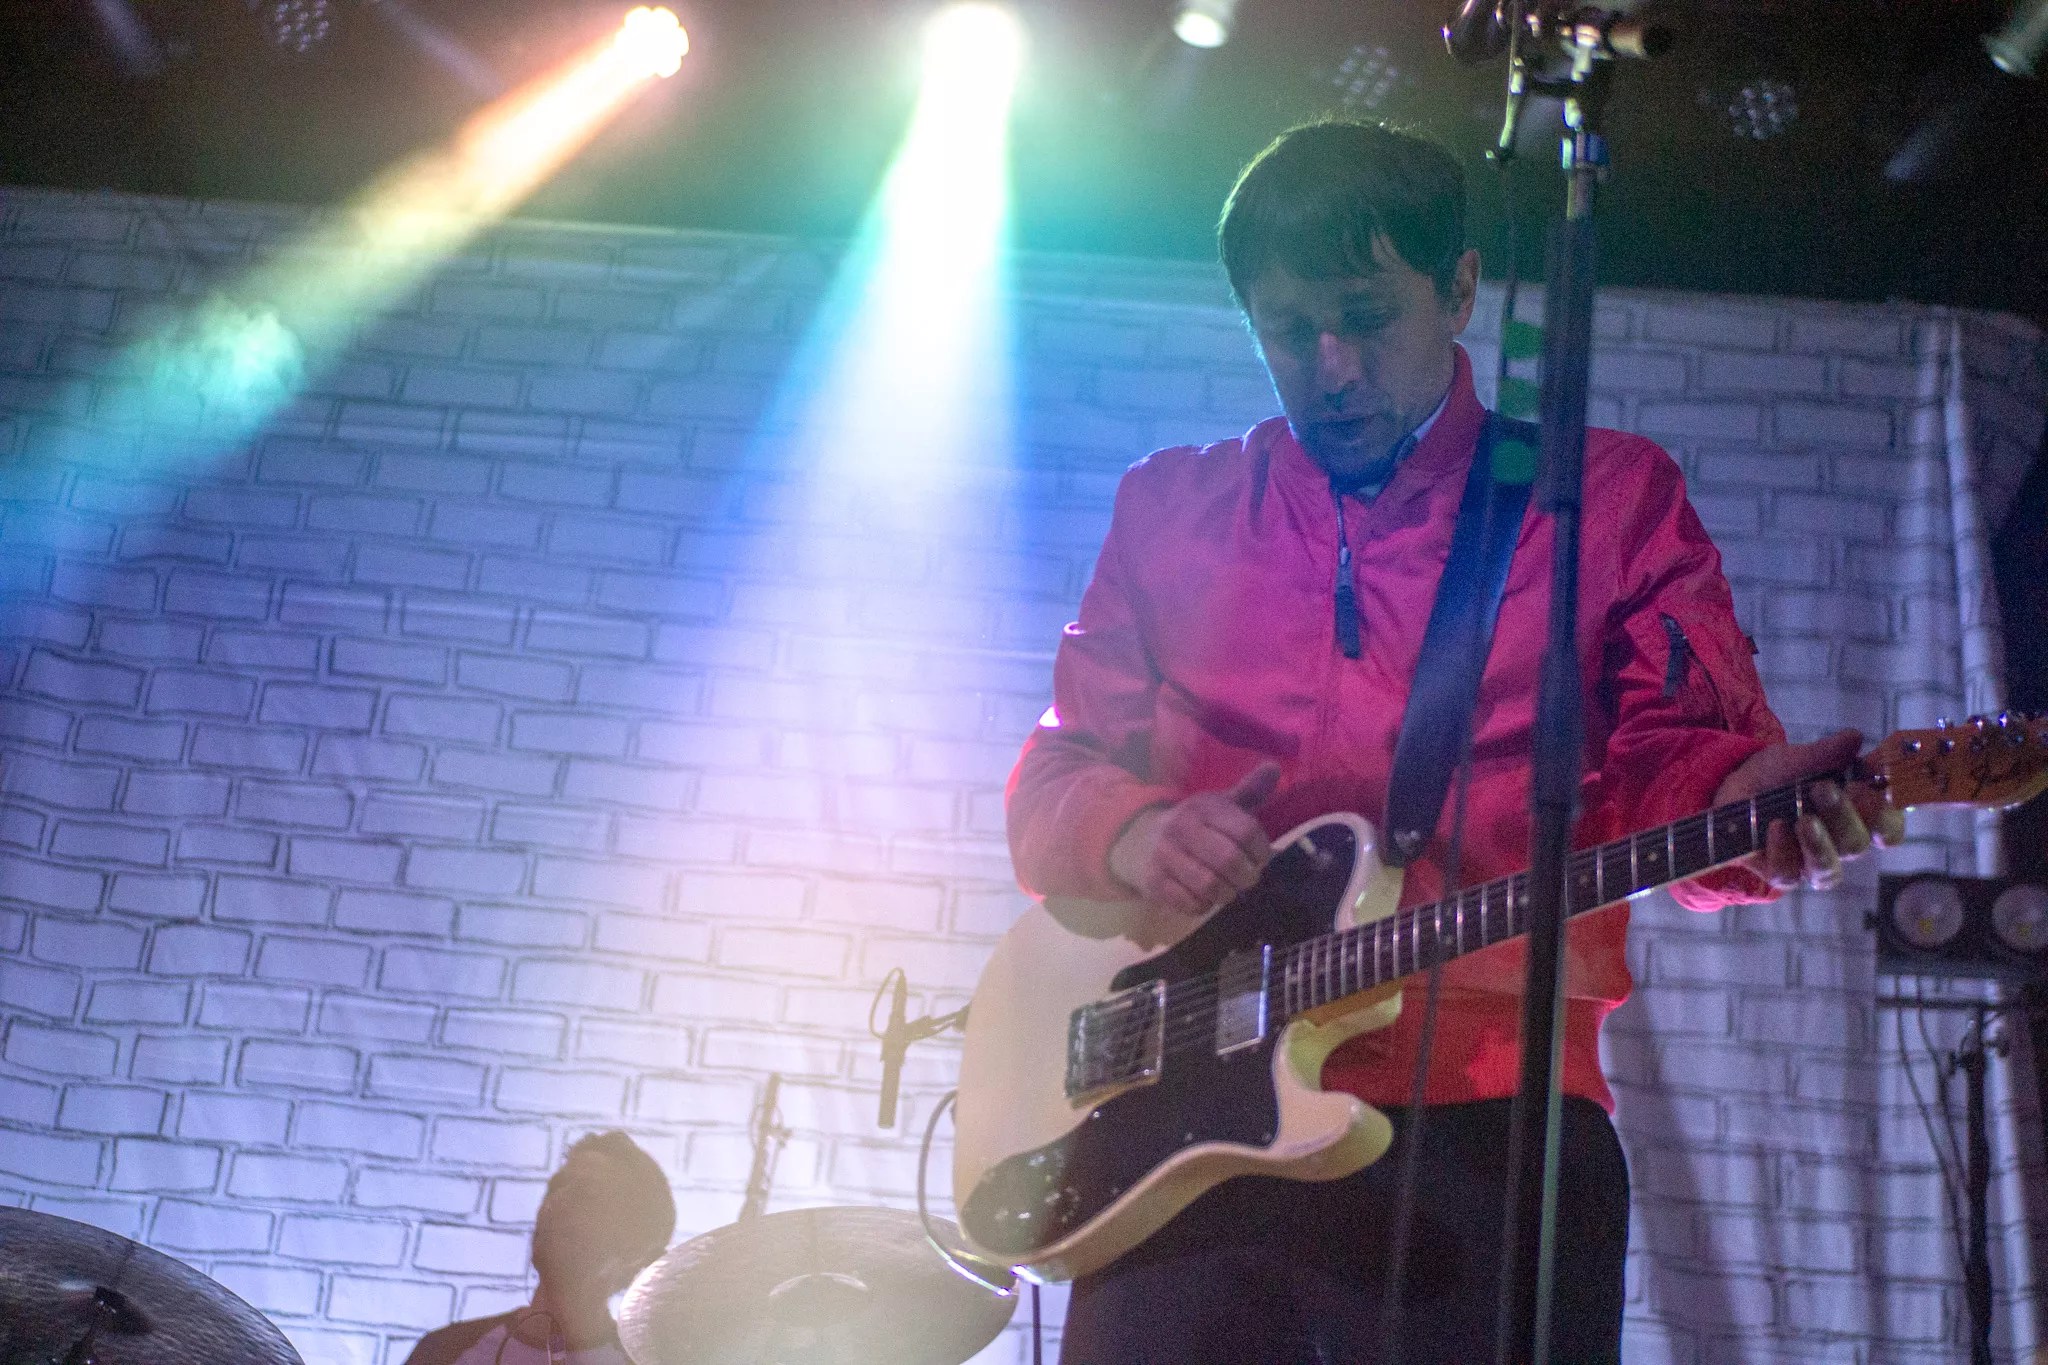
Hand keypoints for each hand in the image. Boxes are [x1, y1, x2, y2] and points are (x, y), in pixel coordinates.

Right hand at [1108, 763, 1280, 916]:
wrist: (1138, 841)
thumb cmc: (1193, 825)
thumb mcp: (1219, 805)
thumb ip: (1250, 790)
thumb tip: (1274, 768)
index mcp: (1203, 807)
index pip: (1245, 830)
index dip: (1262, 850)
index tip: (1261, 857)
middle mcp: (1182, 827)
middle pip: (1229, 860)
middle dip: (1247, 875)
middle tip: (1248, 878)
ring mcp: (1165, 855)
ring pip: (1210, 885)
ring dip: (1227, 893)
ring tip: (1229, 889)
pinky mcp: (1154, 881)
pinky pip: (1191, 903)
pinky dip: (1204, 905)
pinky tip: (1205, 896)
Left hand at [1712, 729, 1903, 890]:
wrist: (1734, 787)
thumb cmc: (1780, 774)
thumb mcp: (1799, 758)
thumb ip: (1827, 753)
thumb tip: (1853, 738)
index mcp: (1858, 816)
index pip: (1888, 829)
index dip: (1889, 816)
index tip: (1881, 794)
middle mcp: (1840, 843)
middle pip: (1857, 844)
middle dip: (1844, 816)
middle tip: (1824, 788)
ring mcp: (1810, 861)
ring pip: (1828, 869)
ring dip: (1819, 843)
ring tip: (1804, 820)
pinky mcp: (1780, 872)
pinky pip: (1788, 874)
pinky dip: (1783, 852)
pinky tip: (1776, 828)